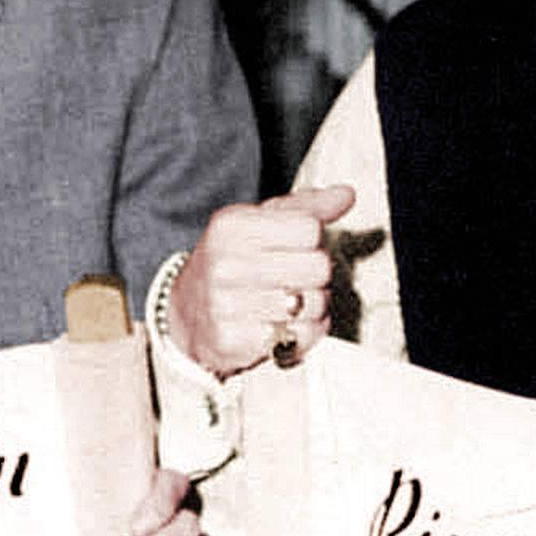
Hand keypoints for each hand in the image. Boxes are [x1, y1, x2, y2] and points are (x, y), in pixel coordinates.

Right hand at [176, 183, 355, 375]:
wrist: (188, 314)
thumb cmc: (234, 262)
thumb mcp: (260, 223)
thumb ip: (306, 208)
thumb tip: (346, 194)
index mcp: (232, 226)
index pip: (310, 229)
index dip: (312, 241)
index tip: (293, 249)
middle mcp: (225, 264)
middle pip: (319, 267)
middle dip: (316, 276)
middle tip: (295, 279)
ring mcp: (226, 304)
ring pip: (315, 304)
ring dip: (312, 307)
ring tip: (288, 304)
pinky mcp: (234, 340)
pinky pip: (301, 337)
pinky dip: (302, 335)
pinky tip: (282, 327)